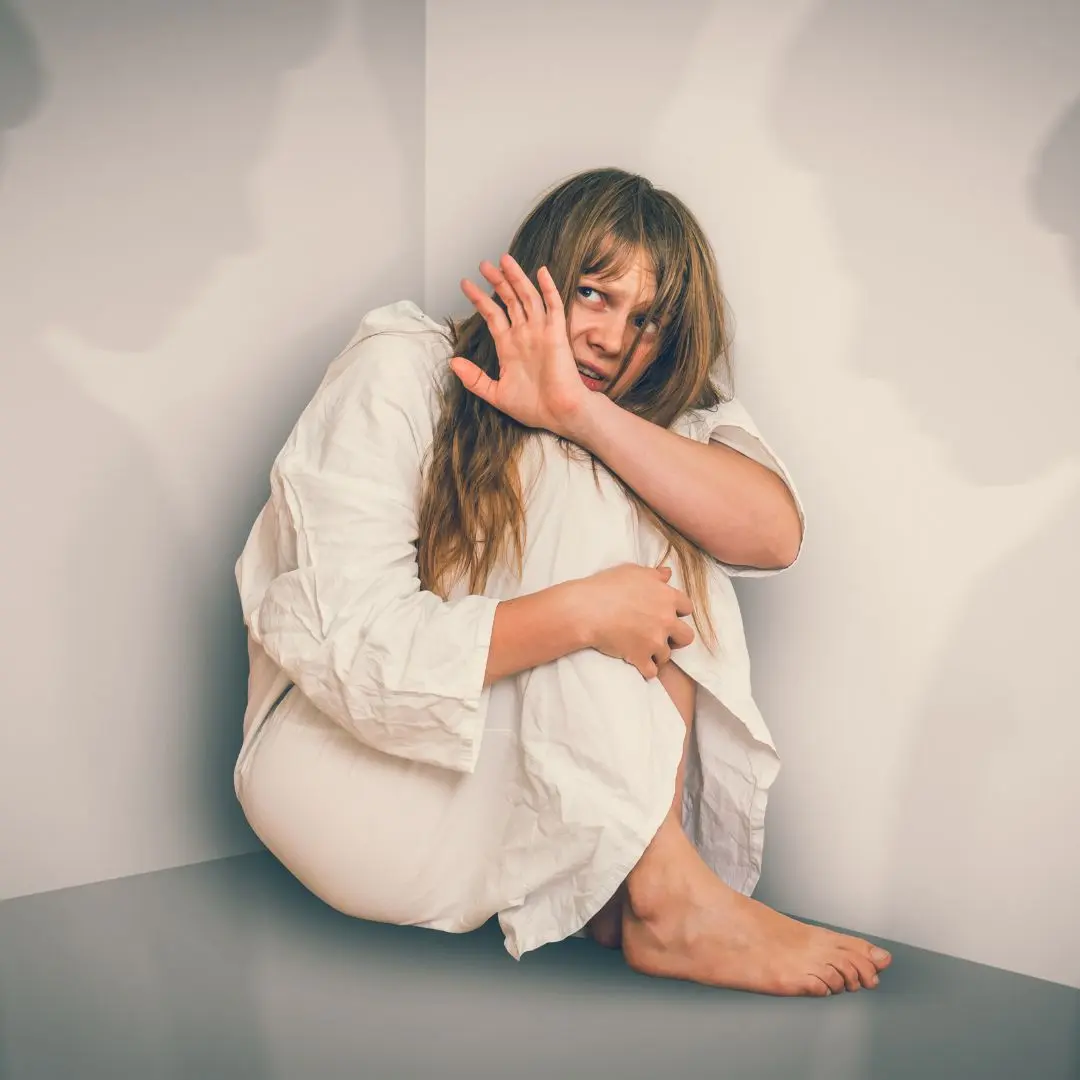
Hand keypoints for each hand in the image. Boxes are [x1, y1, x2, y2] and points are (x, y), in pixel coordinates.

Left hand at [449, 254, 592, 438]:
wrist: (559, 414)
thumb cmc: (533, 407)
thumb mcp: (495, 393)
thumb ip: (474, 379)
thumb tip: (453, 362)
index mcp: (509, 346)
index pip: (492, 315)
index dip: (479, 299)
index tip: (466, 284)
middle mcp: (524, 334)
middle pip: (509, 300)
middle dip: (497, 281)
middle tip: (484, 264)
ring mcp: (541, 332)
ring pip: (527, 297)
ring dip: (516, 278)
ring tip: (504, 260)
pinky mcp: (556, 334)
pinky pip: (553, 306)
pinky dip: (548, 288)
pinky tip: (541, 272)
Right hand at [575, 564, 694, 679]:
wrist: (586, 609)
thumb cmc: (606, 586)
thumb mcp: (632, 571)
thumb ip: (654, 575)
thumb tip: (667, 574)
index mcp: (667, 597)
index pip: (687, 608)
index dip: (678, 611)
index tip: (666, 613)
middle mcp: (666, 620)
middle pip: (686, 636)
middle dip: (676, 637)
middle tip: (661, 635)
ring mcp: (655, 641)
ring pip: (667, 655)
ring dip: (657, 653)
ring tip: (643, 647)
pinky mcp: (640, 657)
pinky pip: (651, 671)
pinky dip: (645, 668)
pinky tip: (637, 662)